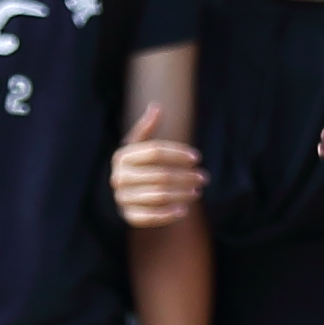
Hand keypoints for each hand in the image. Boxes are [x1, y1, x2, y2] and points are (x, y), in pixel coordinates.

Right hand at [109, 102, 203, 227]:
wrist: (124, 192)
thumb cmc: (137, 164)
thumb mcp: (138, 144)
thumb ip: (147, 127)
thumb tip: (156, 107)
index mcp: (122, 156)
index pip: (155, 152)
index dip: (177, 153)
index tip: (197, 157)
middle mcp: (119, 177)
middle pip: (160, 175)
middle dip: (186, 176)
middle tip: (204, 177)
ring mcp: (122, 197)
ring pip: (159, 196)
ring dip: (182, 194)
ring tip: (198, 191)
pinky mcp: (128, 216)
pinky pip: (150, 217)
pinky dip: (169, 215)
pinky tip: (185, 210)